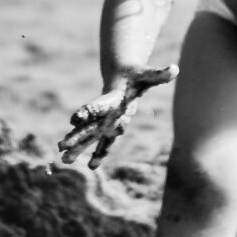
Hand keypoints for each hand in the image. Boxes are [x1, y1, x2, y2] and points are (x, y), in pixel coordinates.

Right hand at [58, 65, 178, 168]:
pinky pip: (104, 144)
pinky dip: (99, 154)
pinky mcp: (110, 128)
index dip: (87, 111)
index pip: (97, 106)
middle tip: (61, 146)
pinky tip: (91, 167)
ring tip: (63, 160)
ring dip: (78, 148)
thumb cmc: (137, 76)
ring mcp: (105, 122)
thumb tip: (175, 69)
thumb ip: (159, 74)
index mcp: (111, 99)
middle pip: (89, 126)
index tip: (74, 119)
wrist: (125, 77)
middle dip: (76, 137)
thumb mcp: (148, 75)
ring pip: (90, 137)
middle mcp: (105, 113)